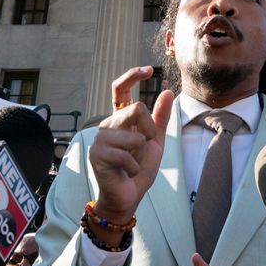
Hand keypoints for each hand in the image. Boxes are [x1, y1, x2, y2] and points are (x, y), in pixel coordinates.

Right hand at [89, 67, 173, 239]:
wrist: (129, 196)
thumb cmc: (140, 169)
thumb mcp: (156, 141)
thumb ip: (160, 118)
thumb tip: (167, 91)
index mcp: (120, 119)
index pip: (120, 89)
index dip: (132, 75)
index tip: (149, 70)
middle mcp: (108, 125)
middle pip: (135, 109)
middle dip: (149, 130)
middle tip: (145, 147)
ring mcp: (100, 139)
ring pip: (133, 135)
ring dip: (140, 152)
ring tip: (131, 163)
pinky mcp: (97, 154)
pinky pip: (125, 154)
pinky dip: (133, 165)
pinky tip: (126, 172)